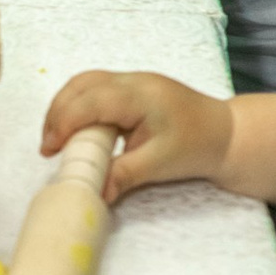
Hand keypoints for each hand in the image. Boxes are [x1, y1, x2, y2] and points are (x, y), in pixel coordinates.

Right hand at [41, 62, 233, 197]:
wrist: (227, 135)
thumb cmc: (198, 146)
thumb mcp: (160, 165)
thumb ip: (123, 175)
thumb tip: (95, 194)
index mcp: (140, 95)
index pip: (89, 102)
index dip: (64, 124)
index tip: (50, 150)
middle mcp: (133, 80)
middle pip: (81, 85)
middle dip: (58, 113)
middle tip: (49, 146)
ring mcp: (133, 80)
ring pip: (85, 82)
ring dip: (65, 107)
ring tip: (57, 138)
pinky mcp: (132, 88)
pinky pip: (96, 88)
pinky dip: (79, 105)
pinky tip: (78, 129)